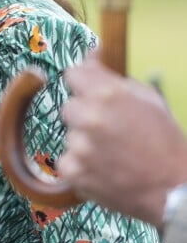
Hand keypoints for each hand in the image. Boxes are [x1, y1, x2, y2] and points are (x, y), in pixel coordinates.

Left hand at [58, 52, 186, 228]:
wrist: (175, 190)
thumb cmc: (166, 141)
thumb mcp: (148, 99)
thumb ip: (114, 75)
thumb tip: (93, 52)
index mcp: (106, 94)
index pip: (72, 74)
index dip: (82, 83)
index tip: (89, 92)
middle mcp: (88, 116)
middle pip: (69, 106)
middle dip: (84, 115)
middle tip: (106, 130)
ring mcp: (79, 145)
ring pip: (69, 135)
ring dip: (83, 142)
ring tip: (110, 154)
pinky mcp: (74, 172)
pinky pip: (67, 162)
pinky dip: (80, 167)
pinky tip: (102, 171)